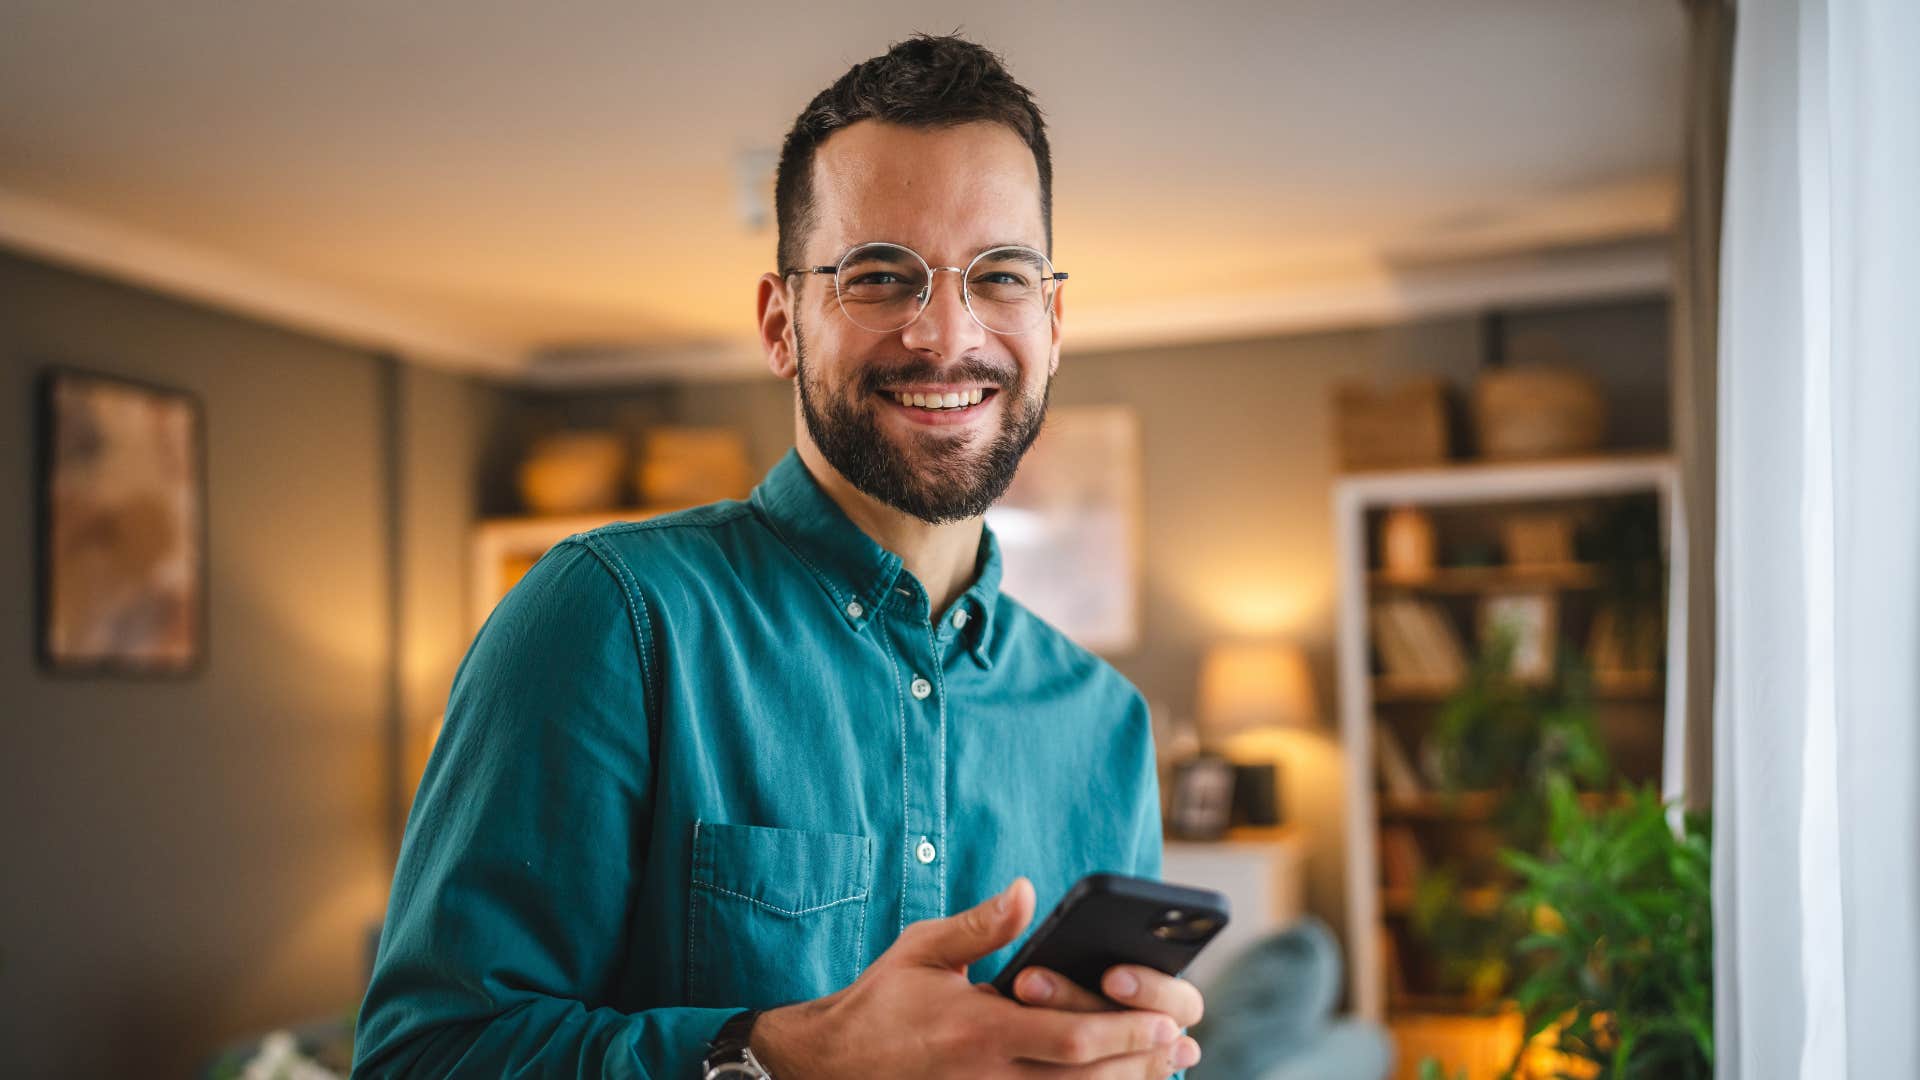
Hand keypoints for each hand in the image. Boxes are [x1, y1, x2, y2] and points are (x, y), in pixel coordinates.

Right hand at [750, 878, 1196, 1077]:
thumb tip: (1029, 890)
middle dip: (1139, 1063)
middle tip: (1180, 1043)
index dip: (1124, 1034)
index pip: (1069, 1041)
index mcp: (978, 1030)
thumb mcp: (923, 950)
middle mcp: (989, 1077)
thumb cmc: (882, 1001)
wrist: (833, 1063)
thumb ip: (981, 925)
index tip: (1163, 1019)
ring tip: (1165, 1066)